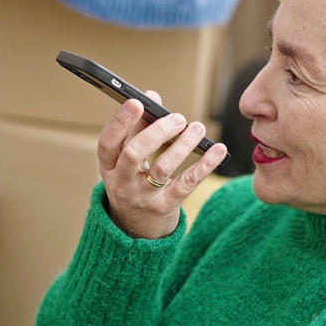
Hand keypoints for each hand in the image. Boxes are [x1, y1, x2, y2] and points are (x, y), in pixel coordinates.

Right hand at [97, 94, 227, 239]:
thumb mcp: (126, 159)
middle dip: (157, 132)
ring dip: (182, 145)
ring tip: (198, 128)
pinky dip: (204, 165)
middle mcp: (121, 183)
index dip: (120, 122)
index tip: (136, 103)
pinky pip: (186, 184)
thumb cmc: (132, 182)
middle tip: (177, 118)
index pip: (107, 143)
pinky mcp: (164, 207)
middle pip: (134, 154)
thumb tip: (152, 96)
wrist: (135, 229)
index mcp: (108, 167)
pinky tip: (218, 150)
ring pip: (162, 169)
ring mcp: (142, 197)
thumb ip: (138, 127)